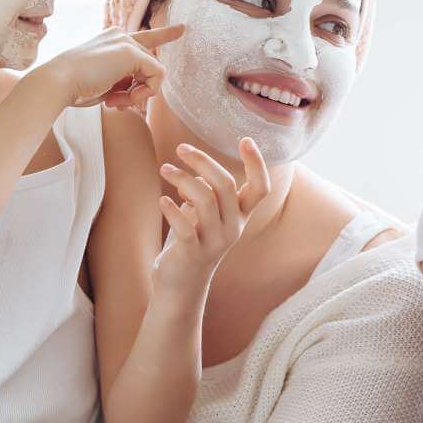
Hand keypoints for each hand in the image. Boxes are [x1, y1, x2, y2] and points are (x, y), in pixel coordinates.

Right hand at [36, 25, 178, 108]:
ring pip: (154, 72)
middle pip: (150, 65)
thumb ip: (123, 79)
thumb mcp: (104, 80)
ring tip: (115, 100)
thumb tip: (144, 89)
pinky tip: (122, 98)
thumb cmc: (76, 86)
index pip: (144, 37)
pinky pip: (156, 75)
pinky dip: (144, 93)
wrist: (59, 82)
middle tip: (115, 102)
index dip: (165, 34)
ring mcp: (126, 41)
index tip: (182, 29)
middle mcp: (120, 36)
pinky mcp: (132, 52)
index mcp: (112, 40)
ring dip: (138, 94)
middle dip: (138, 91)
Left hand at [154, 139, 268, 291]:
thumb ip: (207, 191)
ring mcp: (214, 241)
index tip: (245, 139)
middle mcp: (233, 228)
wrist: (182, 283)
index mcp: (241, 216)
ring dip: (182, 178)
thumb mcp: (205, 214)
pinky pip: (184, 226)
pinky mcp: (192, 252)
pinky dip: (171, 209)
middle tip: (181, 148)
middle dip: (203, 161)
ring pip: (204, 199)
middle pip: (226, 185)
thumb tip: (196, 173)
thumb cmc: (193, 240)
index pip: (261, 188)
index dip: (257, 164)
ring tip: (164, 169)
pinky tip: (161, 200)